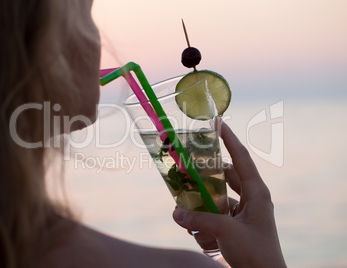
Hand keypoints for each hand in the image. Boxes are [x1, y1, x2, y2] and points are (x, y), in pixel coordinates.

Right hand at [172, 121, 286, 267]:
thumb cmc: (256, 254)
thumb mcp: (226, 232)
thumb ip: (200, 220)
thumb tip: (175, 213)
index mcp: (256, 193)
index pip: (242, 157)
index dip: (229, 139)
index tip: (218, 122)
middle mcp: (251, 199)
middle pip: (225, 178)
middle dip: (206, 179)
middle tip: (189, 174)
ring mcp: (244, 213)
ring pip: (217, 200)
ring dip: (204, 211)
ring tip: (194, 222)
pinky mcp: (237, 226)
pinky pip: (217, 218)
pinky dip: (207, 227)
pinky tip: (204, 240)